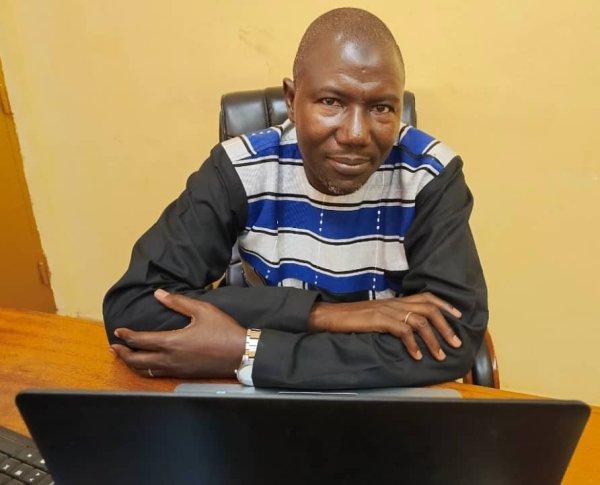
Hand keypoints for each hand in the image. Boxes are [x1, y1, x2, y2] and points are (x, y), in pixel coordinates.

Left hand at [110, 289, 245, 377]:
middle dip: (122, 353)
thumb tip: (159, 294)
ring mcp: (176, 369)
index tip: (118, 330)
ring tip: (124, 357)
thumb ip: (178, 302)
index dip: (126, 335)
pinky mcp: (183, 375)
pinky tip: (146, 365)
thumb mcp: (202, 310)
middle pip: (137, 360)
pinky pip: (157, 375)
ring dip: (131, 364)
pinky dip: (146, 370)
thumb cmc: (223, 330)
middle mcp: (170, 359)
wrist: (240, 353)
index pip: (141, 340)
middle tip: (114, 346)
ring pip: (145, 370)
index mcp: (172, 341)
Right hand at [308, 292, 461, 360]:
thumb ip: (394, 319)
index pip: (426, 296)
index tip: (458, 316)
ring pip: (420, 321)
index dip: (445, 305)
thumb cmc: (354, 318)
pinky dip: (412, 345)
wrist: (332, 315)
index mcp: (396, 301)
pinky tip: (416, 356)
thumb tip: (409, 330)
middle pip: (429, 308)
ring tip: (440, 355)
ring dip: (433, 340)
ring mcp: (388, 311)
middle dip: (446, 326)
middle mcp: (395, 303)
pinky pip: (403, 331)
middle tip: (456, 343)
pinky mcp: (380, 320)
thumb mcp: (378, 316)